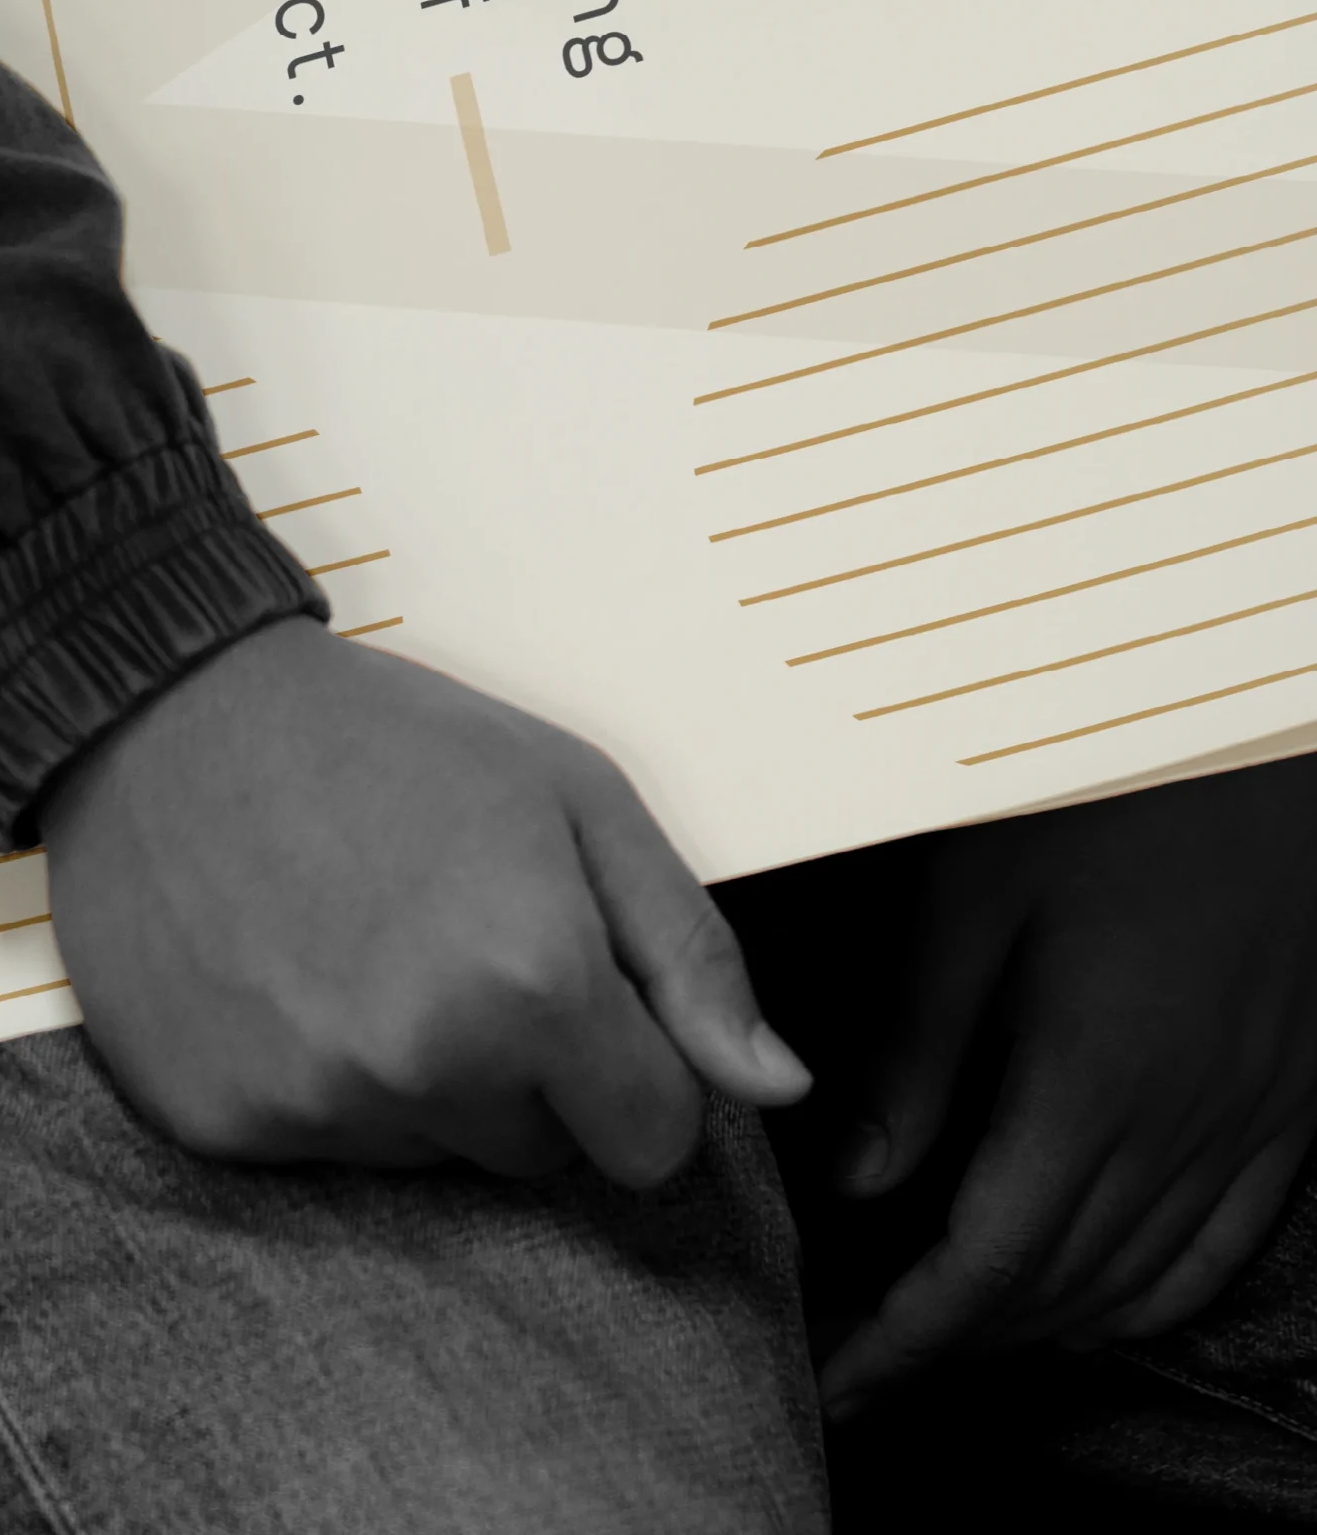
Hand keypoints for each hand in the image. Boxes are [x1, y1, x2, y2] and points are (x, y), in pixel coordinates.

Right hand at [39, 619, 810, 1183]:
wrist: (162, 711)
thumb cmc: (376, 738)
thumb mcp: (570, 794)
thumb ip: (687, 947)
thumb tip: (771, 1084)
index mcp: (532, 983)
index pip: (653, 1140)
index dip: (627, 1063)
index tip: (569, 988)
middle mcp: (425, 1064)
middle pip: (539, 1153)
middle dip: (518, 1066)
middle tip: (439, 935)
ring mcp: (313, 1102)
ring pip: (429, 1152)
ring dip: (415, 1076)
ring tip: (351, 942)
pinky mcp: (220, 1123)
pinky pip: (320, 1148)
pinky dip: (311, 1080)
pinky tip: (280, 974)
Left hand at [819, 755, 1316, 1414]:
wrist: (1255, 737)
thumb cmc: (1101, 795)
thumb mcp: (976, 899)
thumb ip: (919, 1046)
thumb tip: (858, 1180)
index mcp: (1096, 1083)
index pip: (993, 1262)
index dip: (913, 1336)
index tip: (843, 1377)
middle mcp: (1186, 1127)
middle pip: (1064, 1291)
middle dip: (959, 1347)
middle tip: (869, 1364)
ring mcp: (1253, 1122)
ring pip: (1144, 1283)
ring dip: (1045, 1332)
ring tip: (950, 1344)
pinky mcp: (1291, 1102)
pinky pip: (1224, 1247)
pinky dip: (1149, 1296)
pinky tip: (1096, 1302)